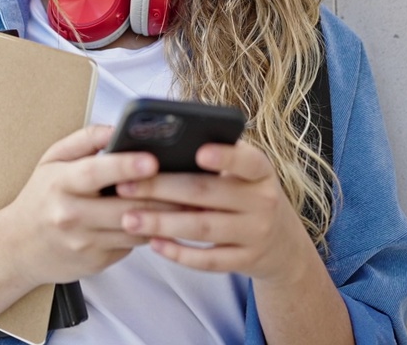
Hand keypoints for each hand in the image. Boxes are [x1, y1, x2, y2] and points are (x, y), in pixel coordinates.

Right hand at [0, 124, 180, 285]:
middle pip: (126, 205)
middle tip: (192, 181)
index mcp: (61, 183)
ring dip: (166, 215)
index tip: (153, 159)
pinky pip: (132, 245)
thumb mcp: (52, 160)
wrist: (17, 247)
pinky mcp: (96, 262)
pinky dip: (151, 231)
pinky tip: (170, 219)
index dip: (126, 165)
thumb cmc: (40, 197)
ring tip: (192, 200)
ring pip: (136, 228)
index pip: (96, 172)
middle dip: (162, 193)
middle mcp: (71, 214)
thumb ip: (85, 139)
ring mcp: (84, 242)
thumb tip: (118, 127)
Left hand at [114, 140, 310, 284]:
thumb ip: (217, 159)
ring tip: (129, 218)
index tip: (197, 151)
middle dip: (162, 188)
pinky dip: (179, 253)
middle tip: (124, 185)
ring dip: (162, 223)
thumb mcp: (246, 174)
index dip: (225, 156)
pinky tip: (154, 243)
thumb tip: (164, 144)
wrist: (282, 242)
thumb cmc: (248, 195)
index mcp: (261, 171)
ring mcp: (255, 233)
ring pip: (203, 228)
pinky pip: (208, 260)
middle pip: (207, 193)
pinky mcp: (245, 261)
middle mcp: (263, 201)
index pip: (247, 160)